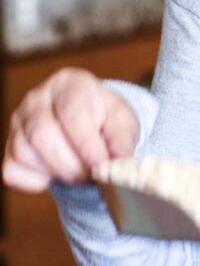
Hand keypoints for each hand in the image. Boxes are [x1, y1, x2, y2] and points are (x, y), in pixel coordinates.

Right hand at [2, 68, 138, 191]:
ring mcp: (18, 121)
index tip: (101, 165)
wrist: (87, 119)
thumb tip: (119, 161)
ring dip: (56, 173)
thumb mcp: (122, 120)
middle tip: (92, 177)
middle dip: (70, 164)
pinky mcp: (9, 146)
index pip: (71, 113)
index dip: (86, 144)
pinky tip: (57, 173)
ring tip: (80, 173)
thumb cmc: (103, 117)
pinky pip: (13, 170)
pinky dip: (37, 181)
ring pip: (25, 153)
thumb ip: (122, 139)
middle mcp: (37, 98)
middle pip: (42, 135)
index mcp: (69, 84)